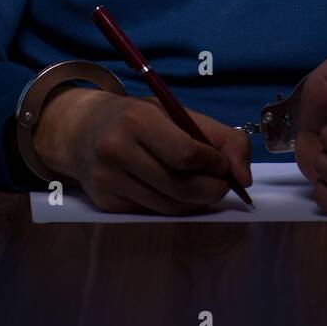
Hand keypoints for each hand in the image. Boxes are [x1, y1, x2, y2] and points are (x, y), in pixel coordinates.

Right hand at [36, 88, 253, 214]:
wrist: (82, 130)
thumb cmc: (139, 119)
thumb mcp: (176, 113)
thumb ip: (221, 138)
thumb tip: (244, 178)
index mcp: (136, 120)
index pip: (187, 154)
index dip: (215, 164)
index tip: (223, 164)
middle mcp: (116, 150)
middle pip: (181, 187)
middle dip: (212, 189)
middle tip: (221, 183)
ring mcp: (108, 180)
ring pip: (169, 206)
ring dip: (195, 201)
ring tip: (200, 185)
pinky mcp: (106, 203)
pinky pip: (153, 212)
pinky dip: (172, 206)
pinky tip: (173, 190)